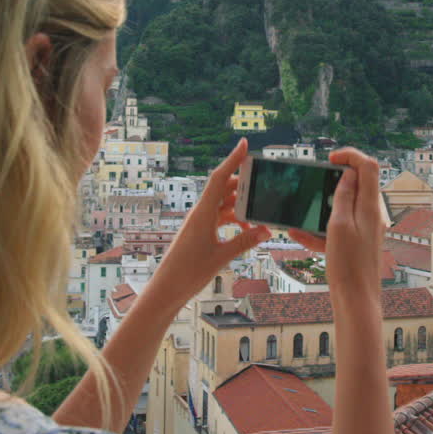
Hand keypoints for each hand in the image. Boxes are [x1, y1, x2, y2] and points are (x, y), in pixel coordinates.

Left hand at [149, 138, 270, 305]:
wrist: (166, 290)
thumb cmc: (188, 273)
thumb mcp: (221, 257)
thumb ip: (244, 241)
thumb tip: (266, 229)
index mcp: (202, 213)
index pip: (219, 178)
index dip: (233, 159)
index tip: (245, 144)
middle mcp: (200, 213)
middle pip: (224, 188)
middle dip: (244, 183)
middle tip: (265, 182)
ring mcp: (200, 222)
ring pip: (224, 203)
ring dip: (241, 204)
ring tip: (261, 209)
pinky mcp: (201, 232)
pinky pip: (221, 217)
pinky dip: (235, 218)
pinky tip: (248, 228)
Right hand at [289, 147, 386, 298]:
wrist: (356, 302)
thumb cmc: (348, 266)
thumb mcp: (339, 226)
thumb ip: (344, 197)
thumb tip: (349, 173)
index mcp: (370, 207)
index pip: (368, 167)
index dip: (350, 155)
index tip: (330, 158)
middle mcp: (371, 215)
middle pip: (357, 184)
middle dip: (333, 180)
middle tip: (314, 182)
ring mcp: (365, 229)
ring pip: (343, 207)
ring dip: (322, 207)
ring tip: (300, 213)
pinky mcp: (356, 243)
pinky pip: (337, 229)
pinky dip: (320, 229)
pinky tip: (298, 235)